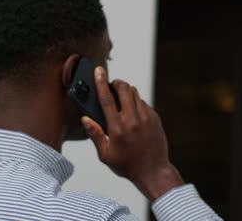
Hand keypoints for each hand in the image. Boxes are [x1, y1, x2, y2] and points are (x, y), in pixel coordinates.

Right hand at [81, 66, 183, 201]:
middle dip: (116, 83)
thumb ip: (95, 135)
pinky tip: (132, 111)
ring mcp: (146, 118)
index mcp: (117, 129)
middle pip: (124, 89)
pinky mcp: (155, 118)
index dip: (101, 82)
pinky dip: (136, 102)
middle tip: (111, 85)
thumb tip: (86, 118)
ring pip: (135, 93)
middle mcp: (133, 120)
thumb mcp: (105, 155)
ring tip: (120, 98)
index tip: (99, 71)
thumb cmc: (127, 165)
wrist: (153, 172)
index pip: (106, 99)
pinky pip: (143, 102)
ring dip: (126, 91)